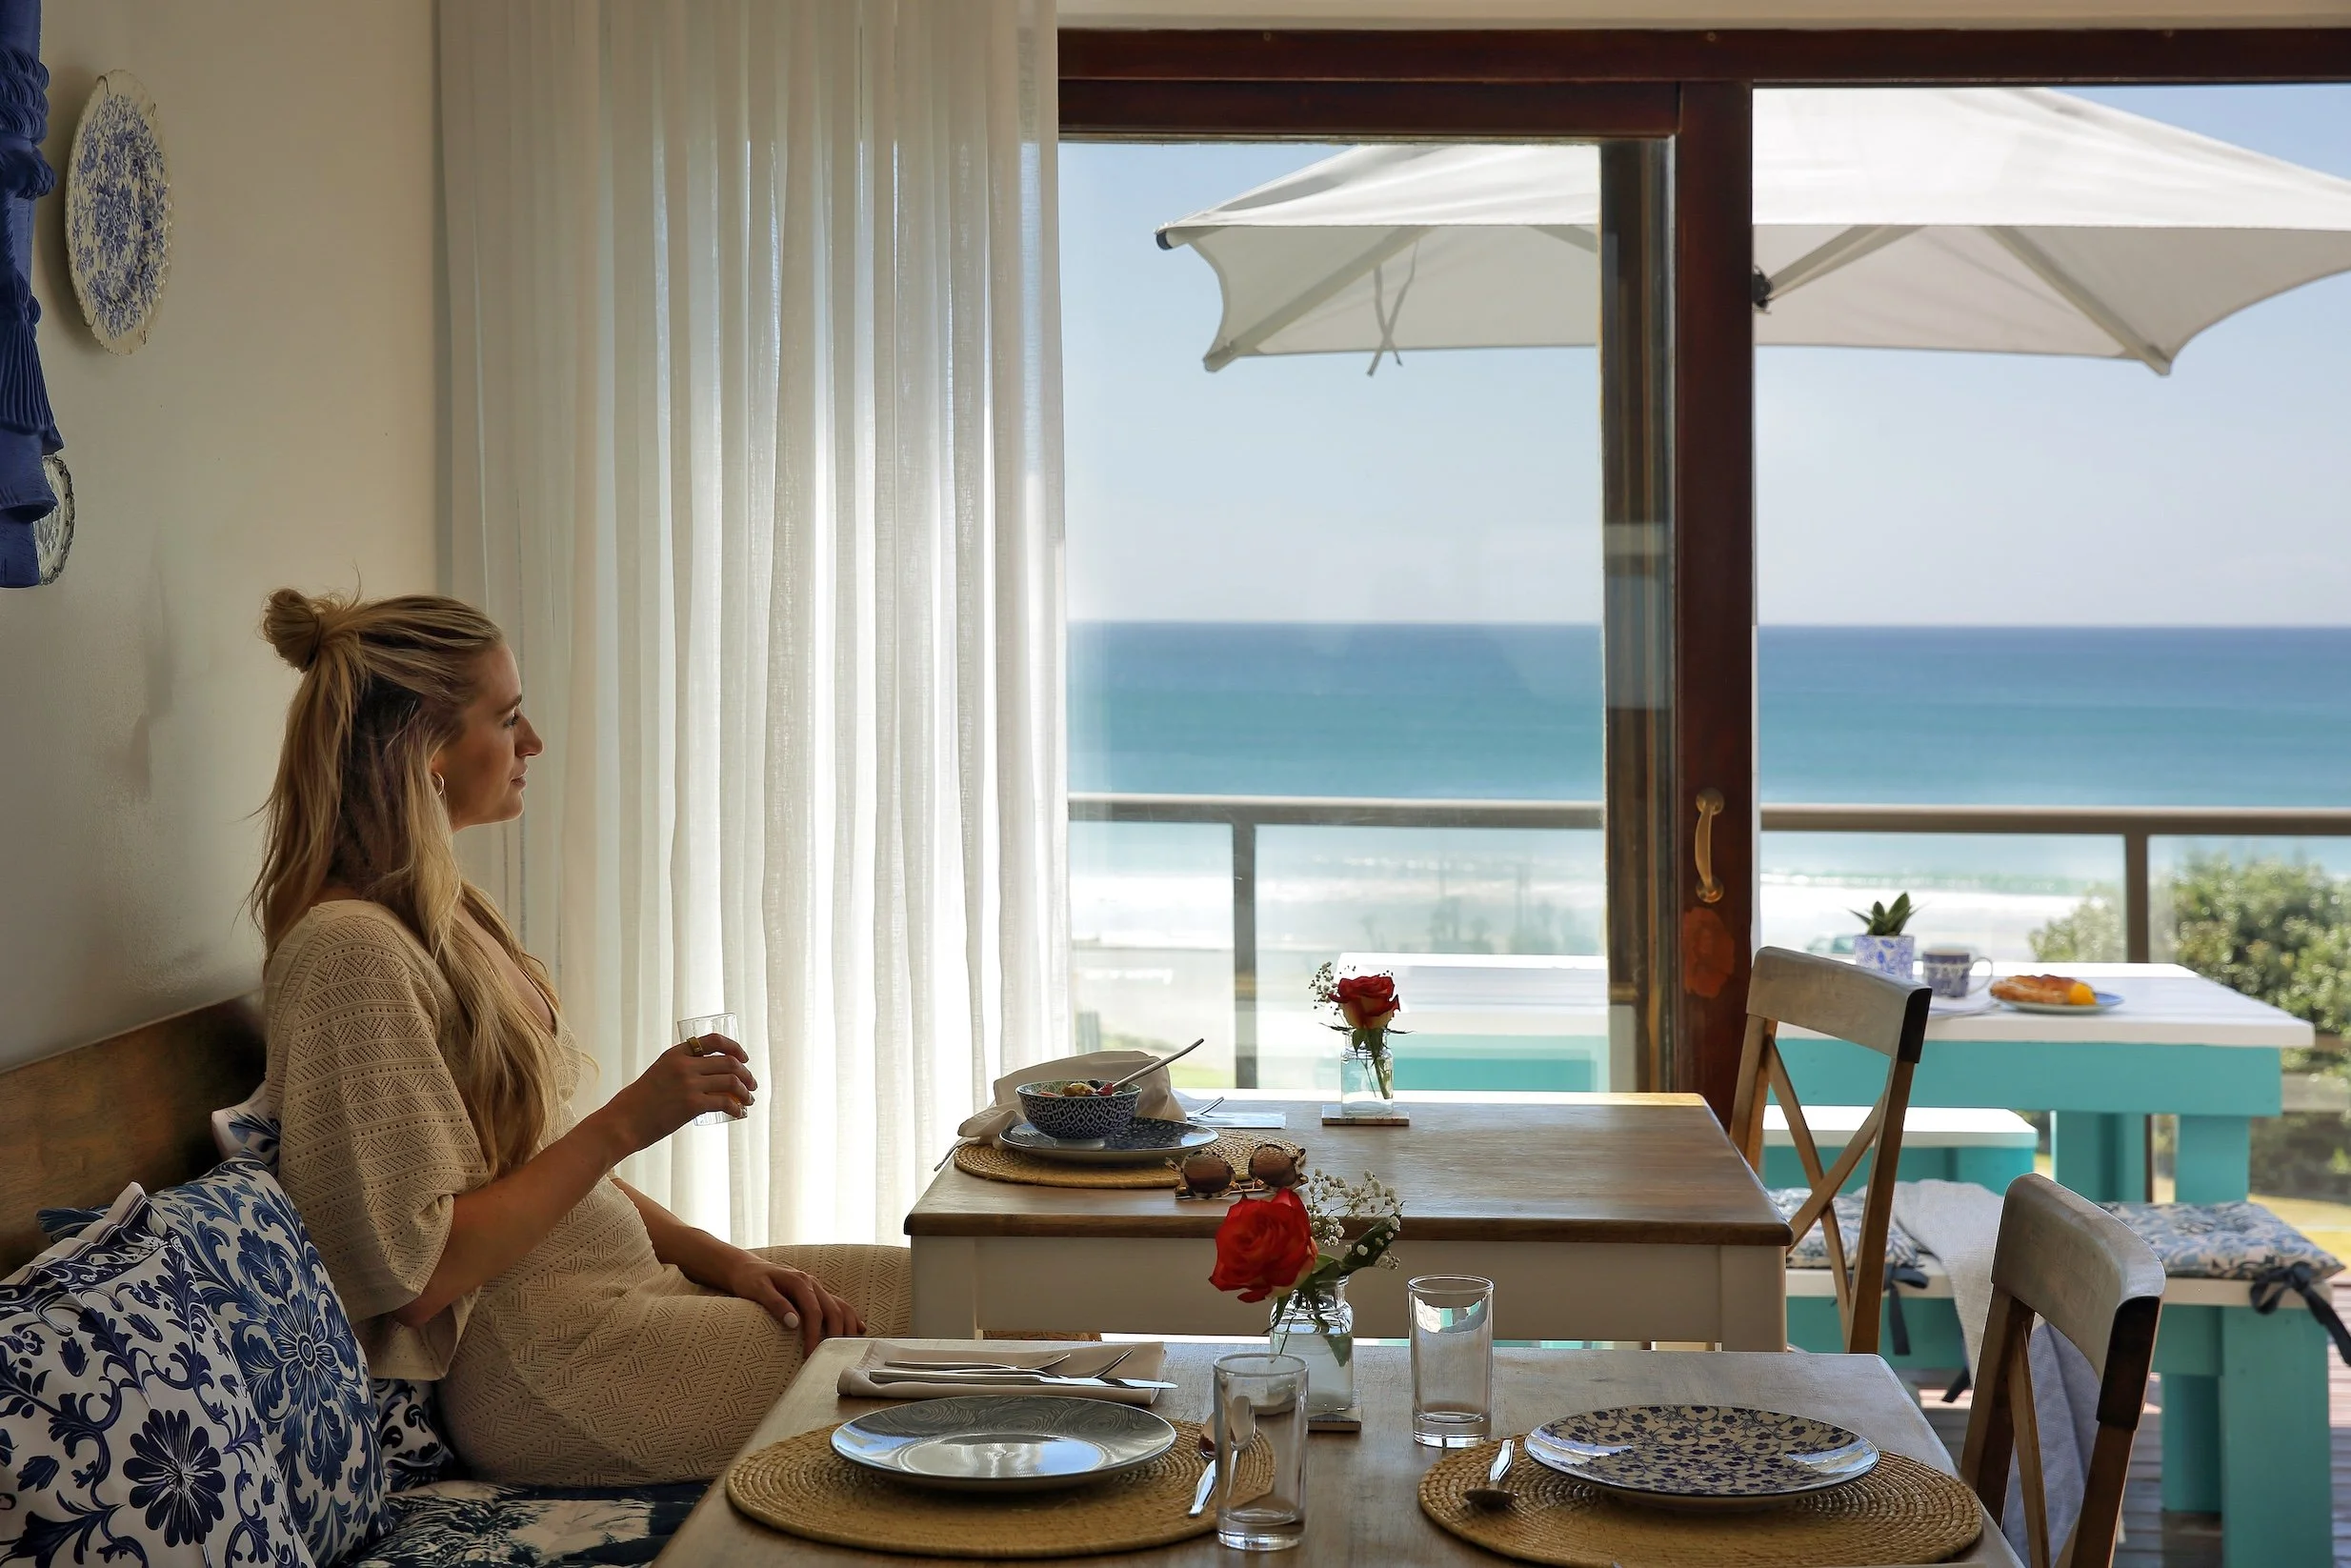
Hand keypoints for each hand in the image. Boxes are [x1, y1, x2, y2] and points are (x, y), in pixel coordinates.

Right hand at [594, 1038, 757, 1155]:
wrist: (622, 1123)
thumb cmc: (637, 1103)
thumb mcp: (658, 1074)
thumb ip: (679, 1070)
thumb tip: (707, 1078)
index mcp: (675, 1054)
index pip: (713, 1040)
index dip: (734, 1047)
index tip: (744, 1058)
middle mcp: (684, 1065)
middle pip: (729, 1062)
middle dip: (746, 1074)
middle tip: (752, 1085)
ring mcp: (689, 1084)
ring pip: (731, 1081)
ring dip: (746, 1091)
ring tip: (749, 1100)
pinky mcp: (692, 1104)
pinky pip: (726, 1102)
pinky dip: (737, 1108)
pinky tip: (739, 1114)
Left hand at [720, 1252, 864, 1357]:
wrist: (745, 1267)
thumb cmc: (749, 1280)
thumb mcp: (757, 1290)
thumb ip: (776, 1304)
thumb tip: (794, 1323)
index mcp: (800, 1282)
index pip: (814, 1312)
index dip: (815, 1334)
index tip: (811, 1354)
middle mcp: (812, 1283)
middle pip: (834, 1310)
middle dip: (835, 1335)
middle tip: (831, 1358)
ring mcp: (816, 1287)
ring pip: (841, 1307)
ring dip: (848, 1326)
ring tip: (849, 1348)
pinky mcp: (815, 1293)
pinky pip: (838, 1304)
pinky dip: (850, 1316)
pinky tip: (859, 1328)